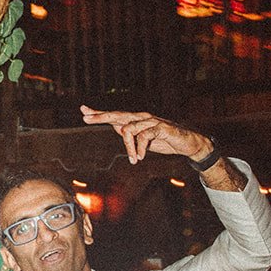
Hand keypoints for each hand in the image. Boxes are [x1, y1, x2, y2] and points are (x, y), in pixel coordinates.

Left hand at [80, 107, 210, 164]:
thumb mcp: (143, 140)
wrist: (187, 143)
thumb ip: (131, 133)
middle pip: (117, 115)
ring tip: (134, 159)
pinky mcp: (160, 127)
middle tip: (86, 118)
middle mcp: (141, 117)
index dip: (99, 114)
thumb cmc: (164, 140)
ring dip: (128, 147)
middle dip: (101, 117)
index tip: (83, 111)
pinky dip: (140, 148)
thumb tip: (117, 128)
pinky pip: (144, 136)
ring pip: (128, 129)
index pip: (114, 116)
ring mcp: (151, 121)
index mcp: (136, 120)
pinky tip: (140, 157)